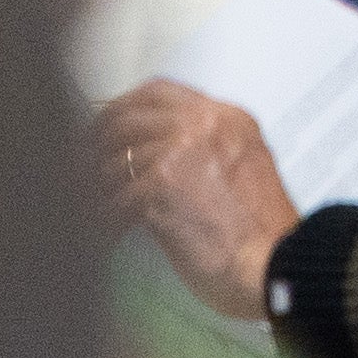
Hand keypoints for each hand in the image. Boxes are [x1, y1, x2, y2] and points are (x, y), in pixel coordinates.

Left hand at [94, 81, 303, 320]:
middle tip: (81, 160)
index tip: (107, 123)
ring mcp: (183, 151)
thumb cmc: (265, 235)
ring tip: (88, 204)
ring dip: (97, 186)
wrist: (276, 265)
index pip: (161, 92)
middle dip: (98, 139)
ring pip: (117, 159)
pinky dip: (105, 219)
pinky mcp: (164, 185)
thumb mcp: (244, 171)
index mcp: (227, 119)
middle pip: (129, 115)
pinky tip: (103, 232)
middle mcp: (205, 125)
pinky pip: (117, 199)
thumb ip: (207, 153)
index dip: (124, 106)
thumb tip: (158, 162)